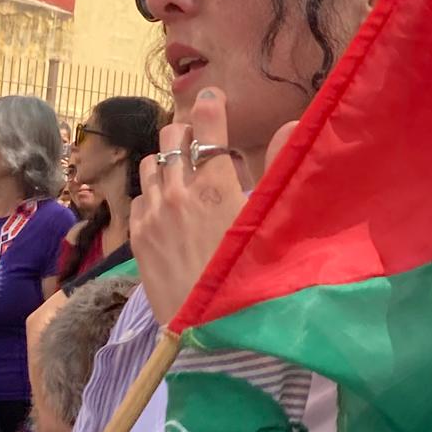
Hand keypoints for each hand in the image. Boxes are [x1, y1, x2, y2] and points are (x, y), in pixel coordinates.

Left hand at [130, 89, 296, 324]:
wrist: (213, 333)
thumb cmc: (251, 278)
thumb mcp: (271, 222)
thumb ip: (280, 168)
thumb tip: (294, 123)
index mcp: (215, 186)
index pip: (207, 126)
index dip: (211, 106)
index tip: (215, 98)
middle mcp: (178, 192)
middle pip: (172, 138)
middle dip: (188, 131)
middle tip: (202, 140)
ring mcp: (153, 215)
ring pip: (151, 163)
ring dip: (167, 160)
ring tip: (184, 172)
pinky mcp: (137, 238)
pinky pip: (140, 197)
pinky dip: (154, 193)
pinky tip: (168, 207)